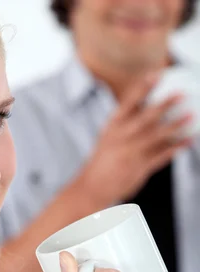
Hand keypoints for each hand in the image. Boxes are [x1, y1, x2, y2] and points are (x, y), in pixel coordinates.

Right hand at [79, 74, 192, 208]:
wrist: (91, 188)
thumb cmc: (103, 161)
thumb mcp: (108, 138)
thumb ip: (127, 124)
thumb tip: (150, 109)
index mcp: (113, 127)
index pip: (128, 103)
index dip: (143, 88)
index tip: (157, 74)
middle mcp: (121, 138)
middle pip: (145, 118)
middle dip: (164, 105)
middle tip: (181, 94)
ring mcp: (130, 153)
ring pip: (156, 136)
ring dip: (175, 125)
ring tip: (192, 115)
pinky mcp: (138, 169)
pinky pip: (161, 156)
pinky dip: (176, 148)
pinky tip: (188, 140)